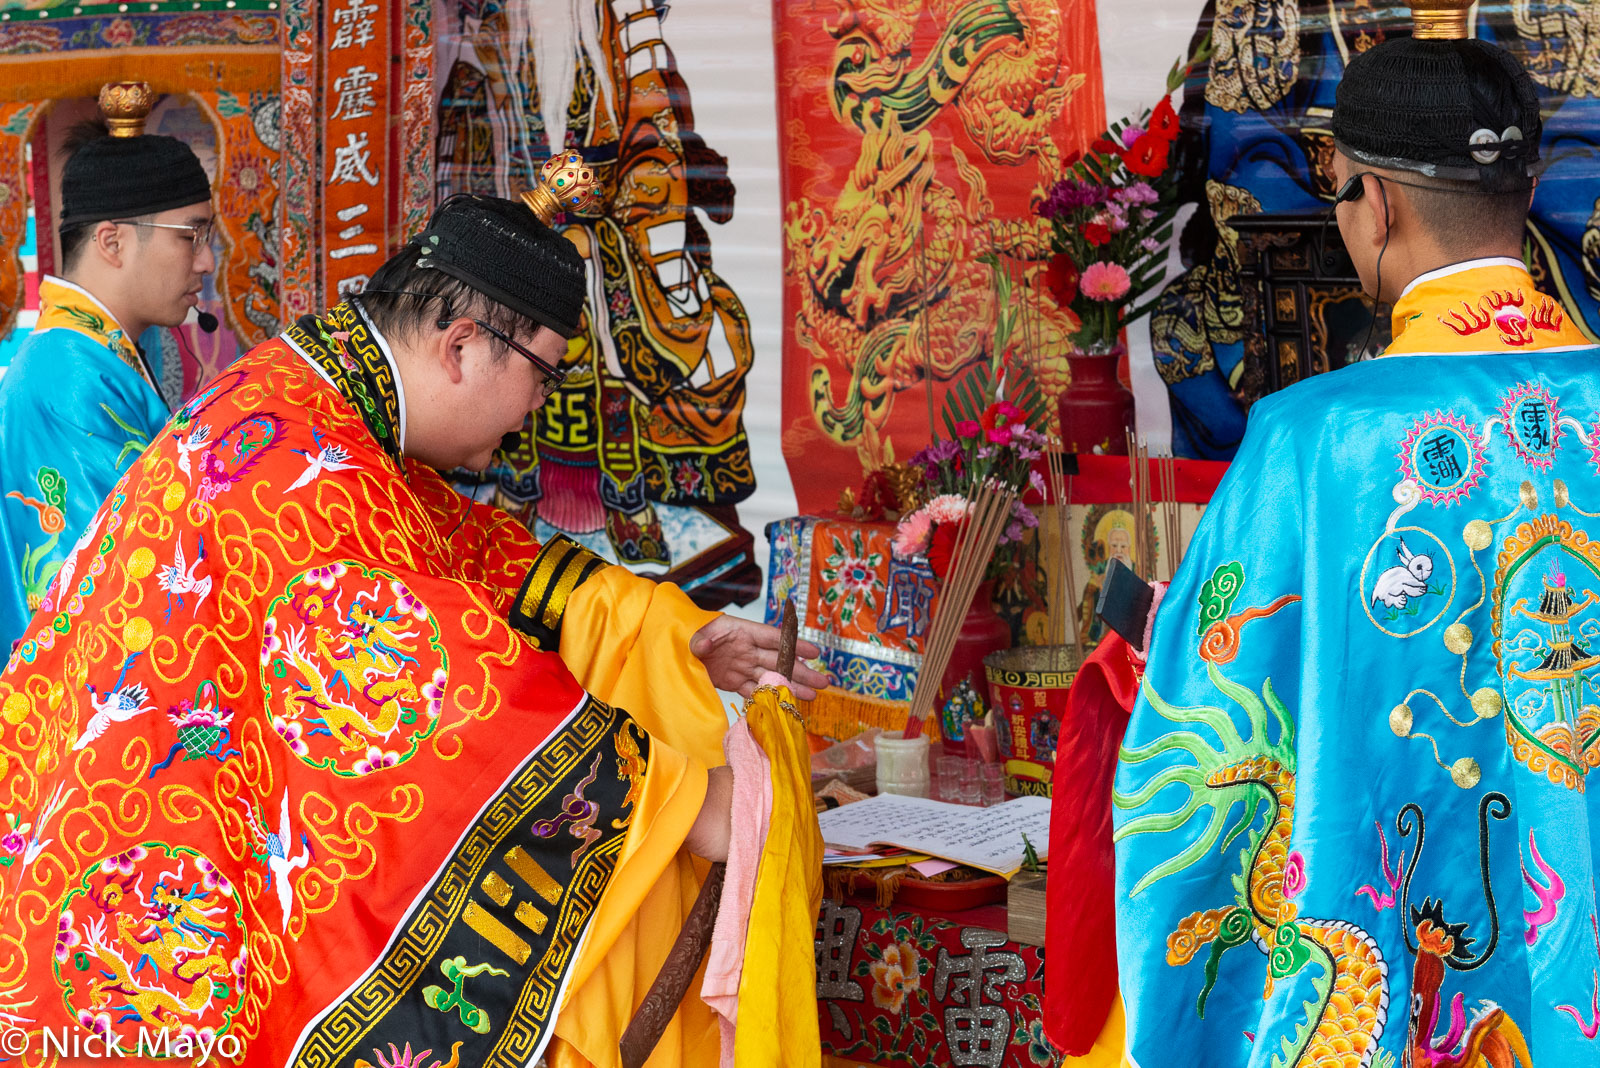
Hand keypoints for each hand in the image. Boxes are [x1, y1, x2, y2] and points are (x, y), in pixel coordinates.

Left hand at [688, 613, 830, 699]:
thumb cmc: (689, 633)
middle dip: (801, 672)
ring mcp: (742, 667)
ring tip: (812, 696)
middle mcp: (747, 650)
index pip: (773, 639)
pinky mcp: (733, 681)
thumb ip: (701, 638)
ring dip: (791, 687)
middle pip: (778, 661)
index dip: (793, 645)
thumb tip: (703, 645)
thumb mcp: (695, 632)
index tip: (814, 652)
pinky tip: (784, 705)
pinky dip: (768, 698)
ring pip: (770, 678)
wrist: (675, 647)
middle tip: (823, 682)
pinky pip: (754, 690)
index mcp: (742, 632)